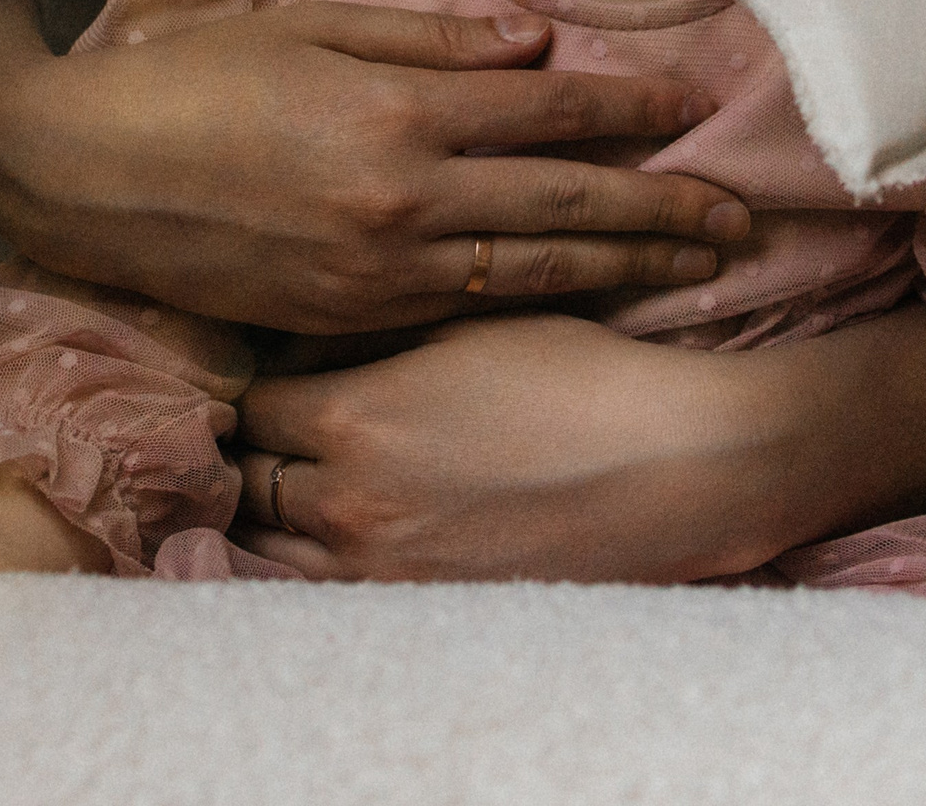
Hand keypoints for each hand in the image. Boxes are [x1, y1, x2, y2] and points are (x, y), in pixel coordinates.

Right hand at [0, 1, 752, 332]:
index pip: (550, 110)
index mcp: (398, 107)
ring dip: (627, 267)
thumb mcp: (312, 25)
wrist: (78, 168)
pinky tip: (589, 298)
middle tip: (740, 218)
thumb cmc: (193, 74)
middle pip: (567, 205)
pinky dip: (538, 302)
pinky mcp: (346, 315)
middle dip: (665, 209)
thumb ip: (432, 40)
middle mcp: (403, 194)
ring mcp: (377, 267)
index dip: (633, 108)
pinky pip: (465, 306)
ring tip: (700, 265)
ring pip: (533, 271)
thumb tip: (536, 50)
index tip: (696, 105)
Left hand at [235, 304, 925, 582]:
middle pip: (250, 480)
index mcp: (355, 418)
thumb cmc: (578, 373)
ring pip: (274, 546)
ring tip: (300, 469)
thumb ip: (379, 324)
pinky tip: (350, 517)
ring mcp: (381, 567)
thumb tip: (311, 319)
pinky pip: (324, 587)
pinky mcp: (420, 606)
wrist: (675, 461)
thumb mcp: (470, 323)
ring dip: (277, 508)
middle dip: (255, 444)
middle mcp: (349, 502)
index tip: (269, 357)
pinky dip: (320, 553)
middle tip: (269, 413)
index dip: (259, 375)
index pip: (253, 402)